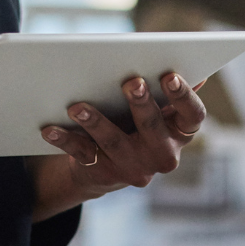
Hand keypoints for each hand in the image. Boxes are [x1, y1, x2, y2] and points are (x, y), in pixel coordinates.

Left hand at [31, 71, 208, 218]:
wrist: (106, 165)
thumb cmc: (135, 121)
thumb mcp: (157, 107)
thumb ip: (168, 90)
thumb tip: (195, 71)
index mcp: (180, 132)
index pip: (193, 115)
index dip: (184, 97)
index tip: (170, 75)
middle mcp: (163, 155)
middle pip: (153, 128)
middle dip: (142, 104)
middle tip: (131, 82)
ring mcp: (133, 168)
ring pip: (115, 143)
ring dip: (96, 122)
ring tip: (77, 105)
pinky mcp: (104, 174)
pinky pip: (83, 154)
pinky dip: (65, 139)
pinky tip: (50, 128)